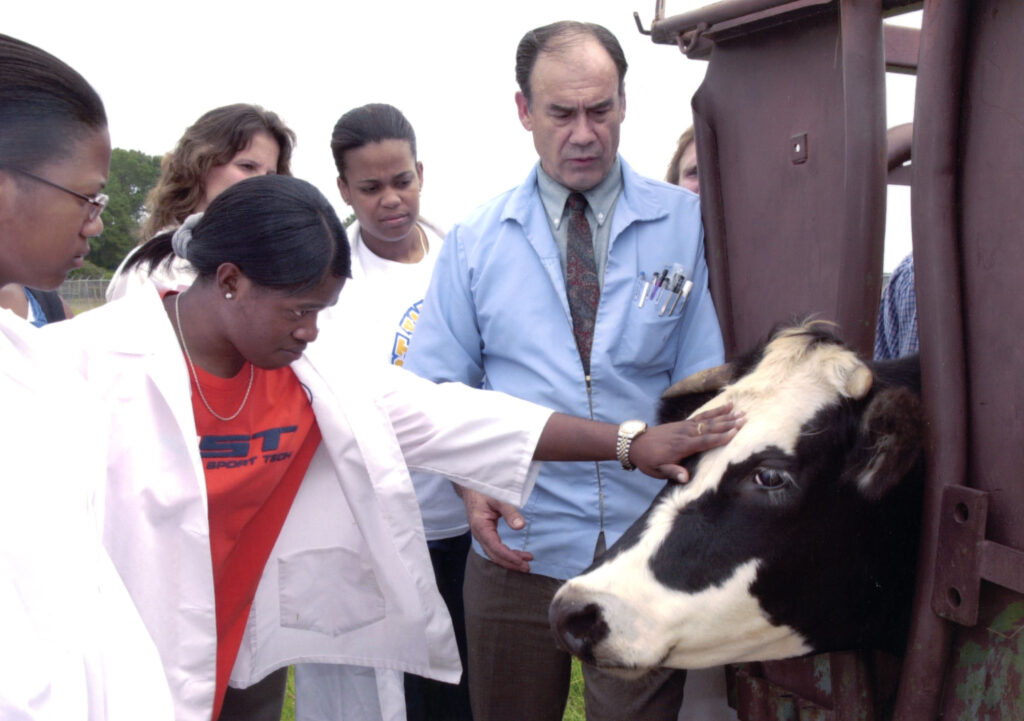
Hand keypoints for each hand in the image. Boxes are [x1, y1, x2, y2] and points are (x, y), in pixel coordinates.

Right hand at [461, 488, 533, 572]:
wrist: (471, 487)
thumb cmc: (484, 491)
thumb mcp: (498, 499)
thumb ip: (510, 512)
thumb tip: (521, 526)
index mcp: (480, 526)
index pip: (495, 547)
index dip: (509, 556)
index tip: (522, 561)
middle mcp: (479, 534)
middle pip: (494, 555)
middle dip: (511, 563)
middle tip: (527, 568)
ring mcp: (481, 535)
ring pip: (494, 554)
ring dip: (509, 560)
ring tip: (525, 564)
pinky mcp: (485, 534)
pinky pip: (495, 548)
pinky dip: (506, 554)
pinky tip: (517, 555)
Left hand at [629, 403, 743, 482]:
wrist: (635, 443)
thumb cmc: (648, 459)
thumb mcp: (657, 470)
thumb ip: (672, 472)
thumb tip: (686, 478)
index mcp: (682, 446)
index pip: (705, 441)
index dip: (721, 437)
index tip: (736, 432)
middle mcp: (685, 433)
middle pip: (710, 427)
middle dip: (728, 423)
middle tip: (745, 418)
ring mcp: (685, 426)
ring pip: (707, 420)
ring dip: (724, 415)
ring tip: (739, 410)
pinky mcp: (683, 423)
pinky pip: (701, 416)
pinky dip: (714, 412)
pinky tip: (724, 407)